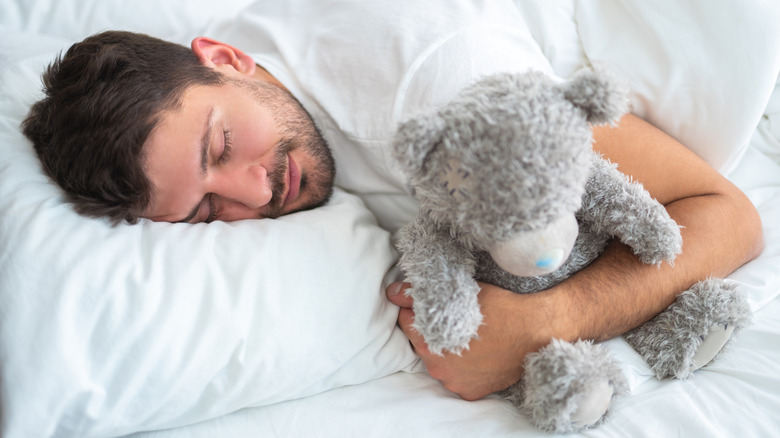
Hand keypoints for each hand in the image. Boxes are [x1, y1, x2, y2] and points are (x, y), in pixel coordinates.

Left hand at [387, 281, 552, 400]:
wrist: (536, 327)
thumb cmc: (499, 305)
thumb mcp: (458, 293)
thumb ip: (419, 295)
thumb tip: (393, 293)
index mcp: (428, 340)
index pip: (408, 321)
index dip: (417, 309)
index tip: (431, 303)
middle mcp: (438, 367)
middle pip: (422, 344)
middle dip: (430, 331)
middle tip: (452, 318)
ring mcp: (455, 382)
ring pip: (441, 363)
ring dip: (447, 350)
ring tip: (467, 335)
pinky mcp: (472, 391)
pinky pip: (459, 378)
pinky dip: (464, 367)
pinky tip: (476, 353)